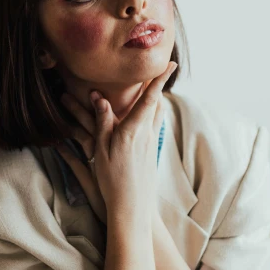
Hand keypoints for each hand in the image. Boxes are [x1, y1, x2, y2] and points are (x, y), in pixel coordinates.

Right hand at [56, 63, 175, 219]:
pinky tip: (150, 115)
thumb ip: (103, 121)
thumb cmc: (112, 179)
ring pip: (156, 114)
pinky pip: (153, 126)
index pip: (149, 97)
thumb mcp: (101, 148)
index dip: (159, 79)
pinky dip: (152, 114)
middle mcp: (146, 133)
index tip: (170, 63)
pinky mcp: (149, 152)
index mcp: (133, 129)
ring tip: (155, 86)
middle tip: (162, 68)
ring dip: (156, 99)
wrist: (132, 207)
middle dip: (158, 85)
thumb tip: (99, 97)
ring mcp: (149, 143)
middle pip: (156, 103)